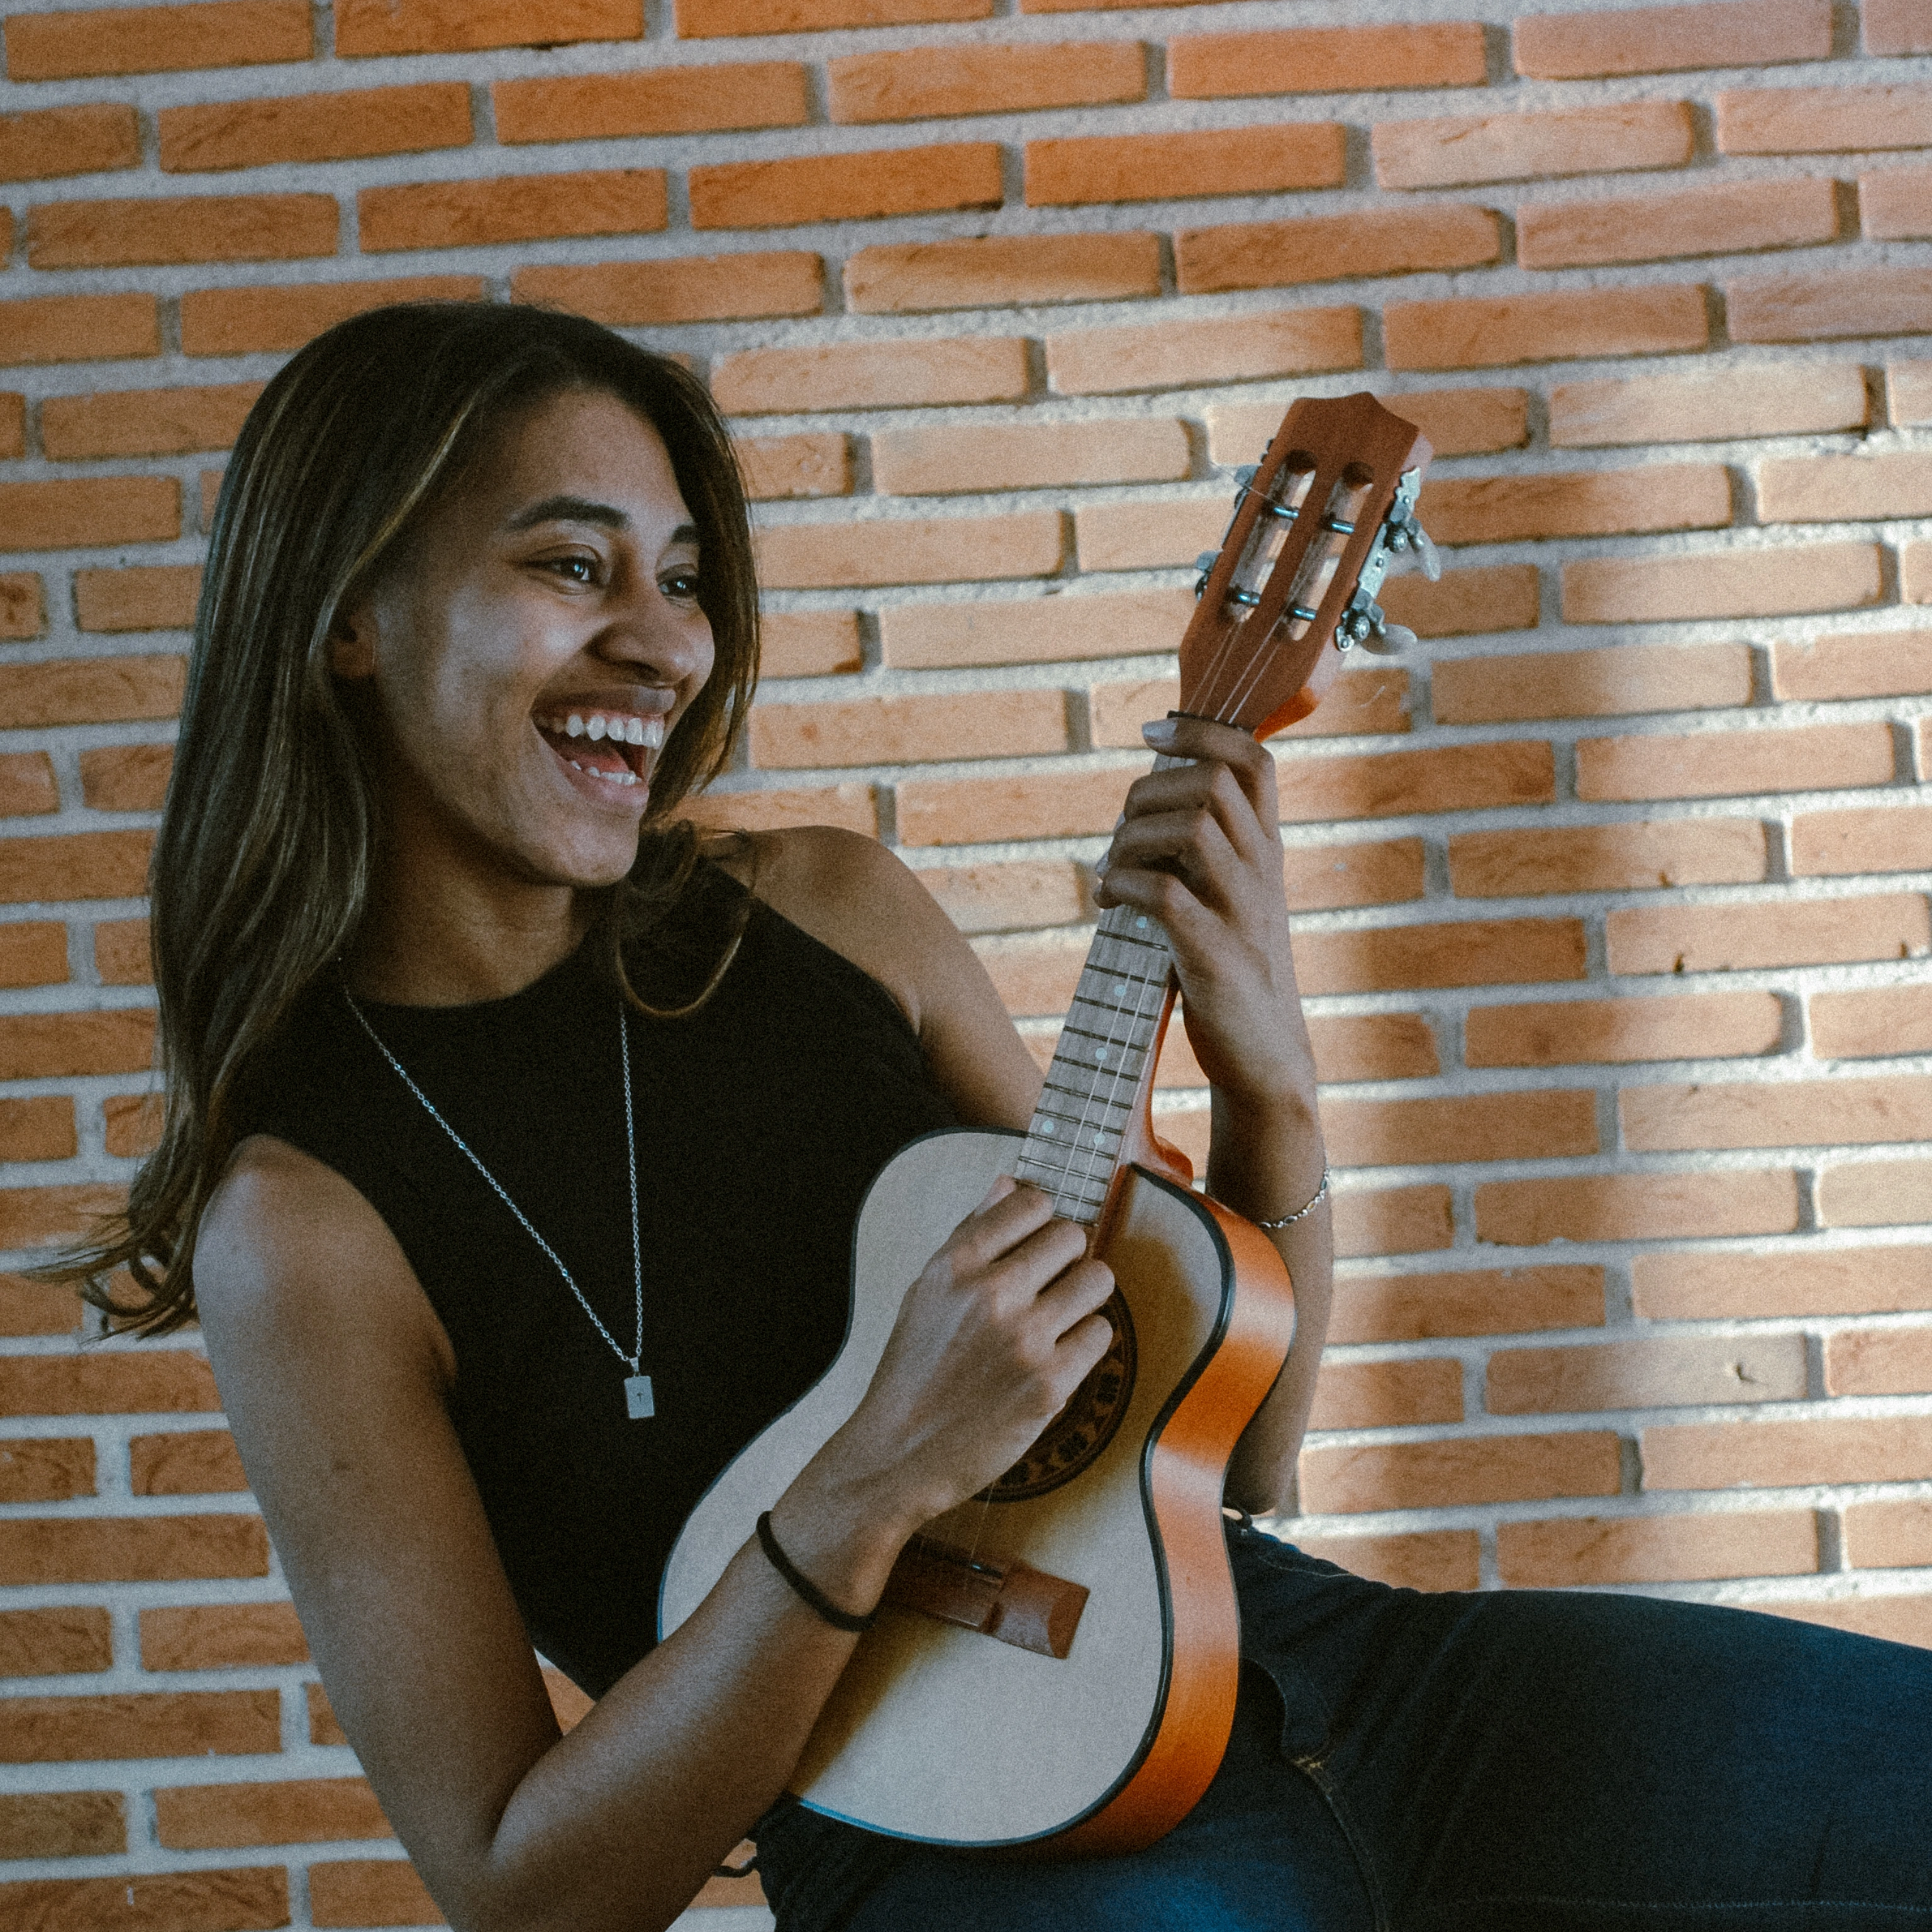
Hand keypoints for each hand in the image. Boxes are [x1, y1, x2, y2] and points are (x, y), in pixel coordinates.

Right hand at [825, 1178, 1115, 1531]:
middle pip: (1071, 1237)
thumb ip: (969, 1232)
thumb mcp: (927, 1289)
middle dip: (1067, 1258)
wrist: (899, 1453)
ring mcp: (1024, 1339)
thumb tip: (1009, 1182)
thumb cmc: (913, 1368)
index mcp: (955, 1263)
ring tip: (1058, 1318)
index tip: (1036, 1244)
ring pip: (1097, 1280)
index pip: (1031, 1203)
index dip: (1041, 1221)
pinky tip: (1056, 1357)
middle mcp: (991, 1293)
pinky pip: (1099, 1334)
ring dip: (1084, 1297)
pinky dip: (1084, 1345)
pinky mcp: (1050, 1384)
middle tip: (1050, 1286)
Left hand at [1094, 713, 1315, 1112]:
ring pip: (1192, 829)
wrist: (1264, 1059)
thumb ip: (1202, 855)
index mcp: (1268, 853)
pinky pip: (1164, 894)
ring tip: (1111, 871)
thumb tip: (1140, 809)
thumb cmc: (1232, 975)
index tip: (1153, 734)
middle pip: (1214, 783)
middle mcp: (1263, 874)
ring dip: (1132, 839)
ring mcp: (1243, 914)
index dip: (1203, 733)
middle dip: (1148, 792)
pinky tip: (1109, 903)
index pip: (1255, 763)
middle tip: (1120, 834)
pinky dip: (1123, 886)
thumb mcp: (1230, 900)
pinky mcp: (1216, 956)